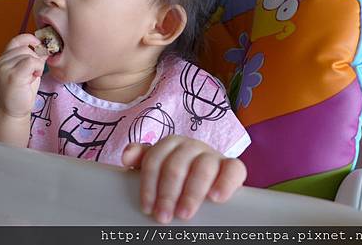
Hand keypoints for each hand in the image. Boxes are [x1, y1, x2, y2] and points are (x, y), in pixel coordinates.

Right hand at [0, 33, 47, 117]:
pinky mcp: (12, 75)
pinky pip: (30, 62)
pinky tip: (34, 77)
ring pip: (29, 55)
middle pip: (25, 48)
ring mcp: (5, 68)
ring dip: (37, 65)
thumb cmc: (21, 92)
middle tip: (34, 72)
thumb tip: (45, 47)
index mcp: (3, 59)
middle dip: (35, 58)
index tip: (38, 44)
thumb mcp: (27, 71)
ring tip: (32, 77)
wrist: (13, 111)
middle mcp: (1, 62)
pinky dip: (37, 68)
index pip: (16, 40)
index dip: (29, 39)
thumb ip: (32, 58)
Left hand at [122, 135, 245, 223]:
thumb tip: (127, 156)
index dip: (149, 185)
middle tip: (163, 216)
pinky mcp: (232, 166)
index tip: (147, 207)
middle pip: (176, 165)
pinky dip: (225, 182)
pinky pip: (234, 169)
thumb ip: (142, 158)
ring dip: (192, 192)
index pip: (154, 160)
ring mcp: (213, 154)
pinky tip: (216, 197)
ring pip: (202, 167)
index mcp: (171, 144)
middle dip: (167, 193)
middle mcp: (191, 146)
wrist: (210, 177)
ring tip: (184, 213)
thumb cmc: (178, 175)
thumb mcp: (158, 166)